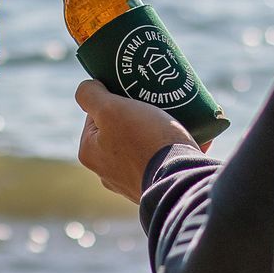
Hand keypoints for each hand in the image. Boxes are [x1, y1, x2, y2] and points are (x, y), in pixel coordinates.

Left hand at [74, 79, 197, 203]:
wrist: (181, 179)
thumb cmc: (144, 141)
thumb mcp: (110, 109)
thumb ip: (90, 95)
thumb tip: (88, 87)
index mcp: (90, 153)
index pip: (96, 113)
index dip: (114, 99)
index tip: (133, 95)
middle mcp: (107, 171)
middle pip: (120, 128)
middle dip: (137, 115)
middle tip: (157, 103)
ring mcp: (132, 181)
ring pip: (142, 143)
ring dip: (156, 131)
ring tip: (174, 120)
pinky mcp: (156, 185)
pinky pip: (162, 158)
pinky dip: (171, 148)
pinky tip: (184, 138)